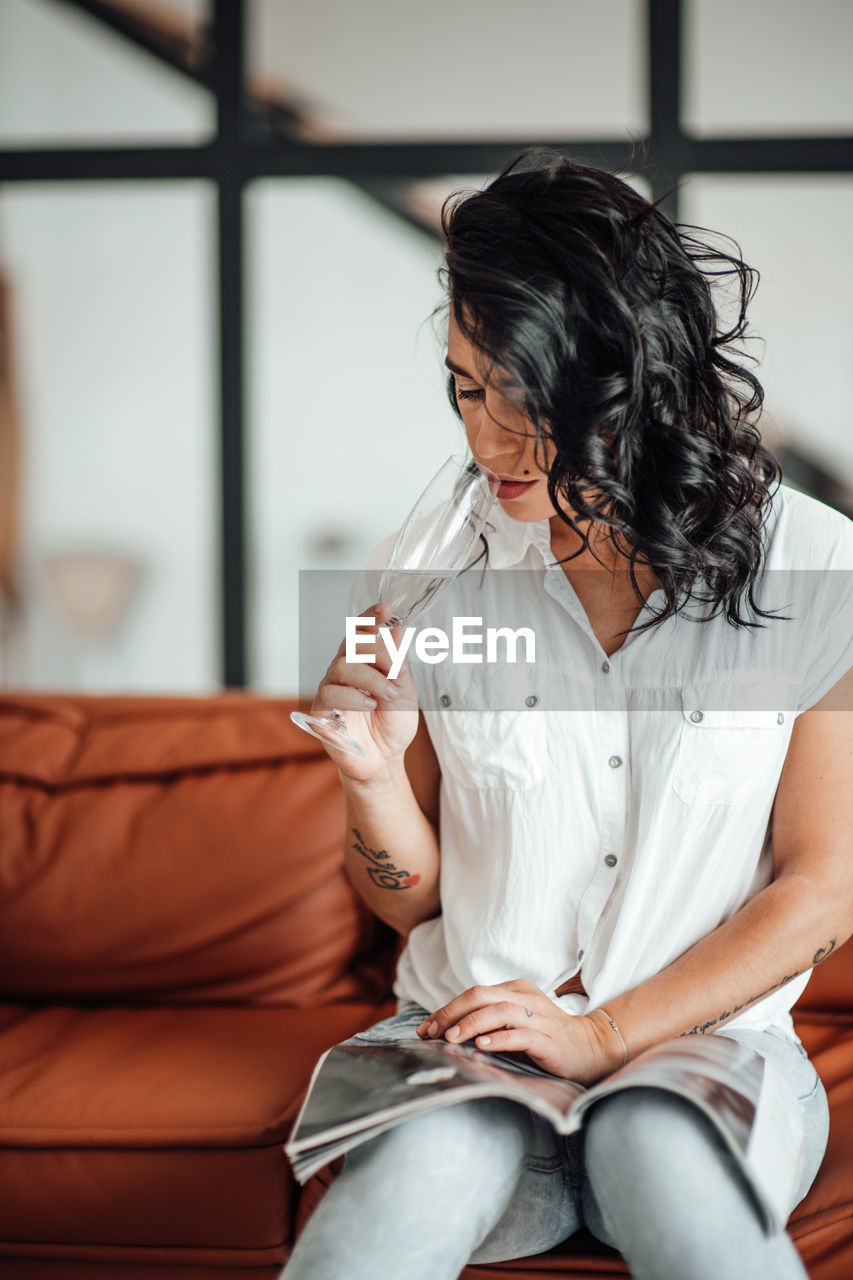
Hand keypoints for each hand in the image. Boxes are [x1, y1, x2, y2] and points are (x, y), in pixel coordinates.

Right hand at [310, 602, 418, 780]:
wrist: (385, 759)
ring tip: (388, 696)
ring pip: (341, 665)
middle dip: (378, 654)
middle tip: (397, 675)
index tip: (386, 609)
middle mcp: (344, 670)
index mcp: (365, 661)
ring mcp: (331, 688)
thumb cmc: (393, 724)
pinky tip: (368, 705)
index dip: (371, 617)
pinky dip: (353, 696)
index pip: (362, 631)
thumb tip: (399, 629)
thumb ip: (399, 662)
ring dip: (370, 678)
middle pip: (352, 644)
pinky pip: (330, 693)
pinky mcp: (321, 710)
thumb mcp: (406, 691)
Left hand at [416, 979, 622, 1084]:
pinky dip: (499, 1038)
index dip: (446, 1009)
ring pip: (498, 1011)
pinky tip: (482, 1046)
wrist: (590, 1048)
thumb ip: (488, 1022)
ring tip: (451, 1038)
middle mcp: (525, 998)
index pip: (473, 993)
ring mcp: (538, 1017)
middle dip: (451, 1013)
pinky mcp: (548, 1039)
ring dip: (471, 1024)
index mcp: (514, 990)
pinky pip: (520, 1034)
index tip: (426, 1028)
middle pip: (480, 996)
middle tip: (432, 1032)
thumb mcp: (514, 1024)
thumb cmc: (546, 1038)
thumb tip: (447, 1032)